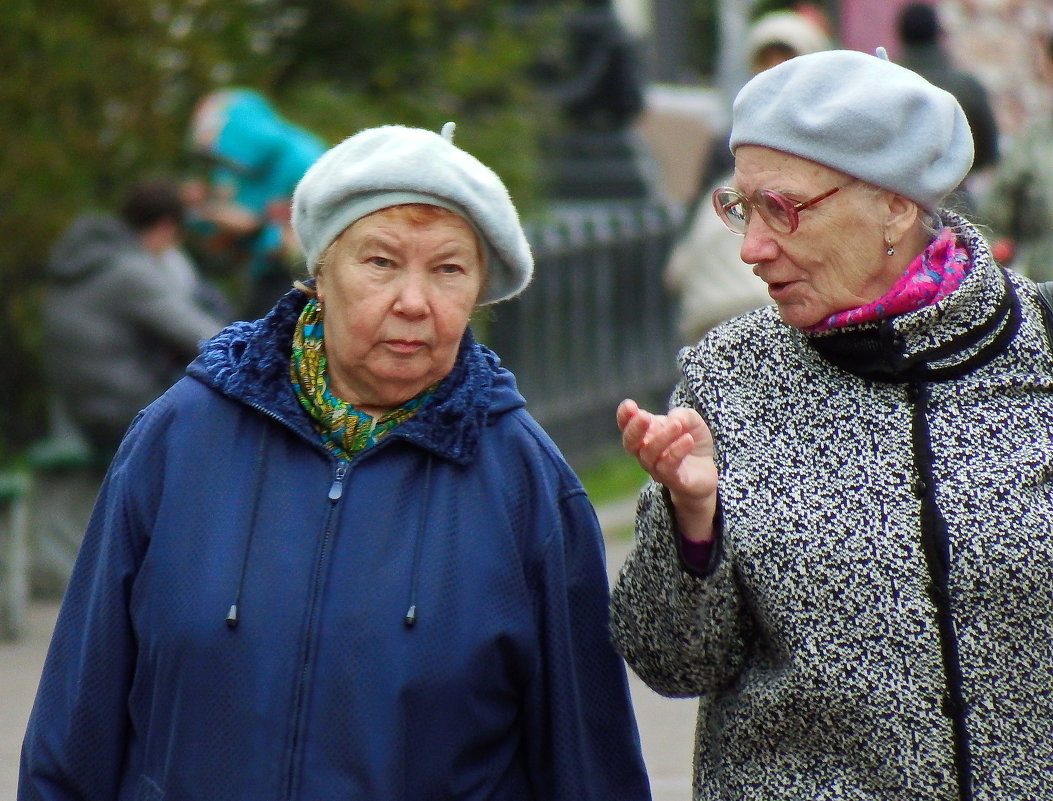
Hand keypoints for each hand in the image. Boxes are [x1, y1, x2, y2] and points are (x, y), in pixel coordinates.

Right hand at [617, 399, 717, 541]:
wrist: (706, 468)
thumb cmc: (691, 440)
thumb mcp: (691, 420)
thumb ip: (682, 415)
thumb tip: (673, 419)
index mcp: (645, 434)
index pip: (627, 426)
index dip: (624, 416)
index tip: (629, 405)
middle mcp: (645, 452)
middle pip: (630, 444)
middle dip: (634, 429)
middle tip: (644, 417)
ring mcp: (657, 468)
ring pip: (649, 455)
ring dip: (661, 438)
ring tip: (677, 425)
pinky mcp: (673, 480)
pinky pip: (667, 467)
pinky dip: (676, 451)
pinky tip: (688, 440)